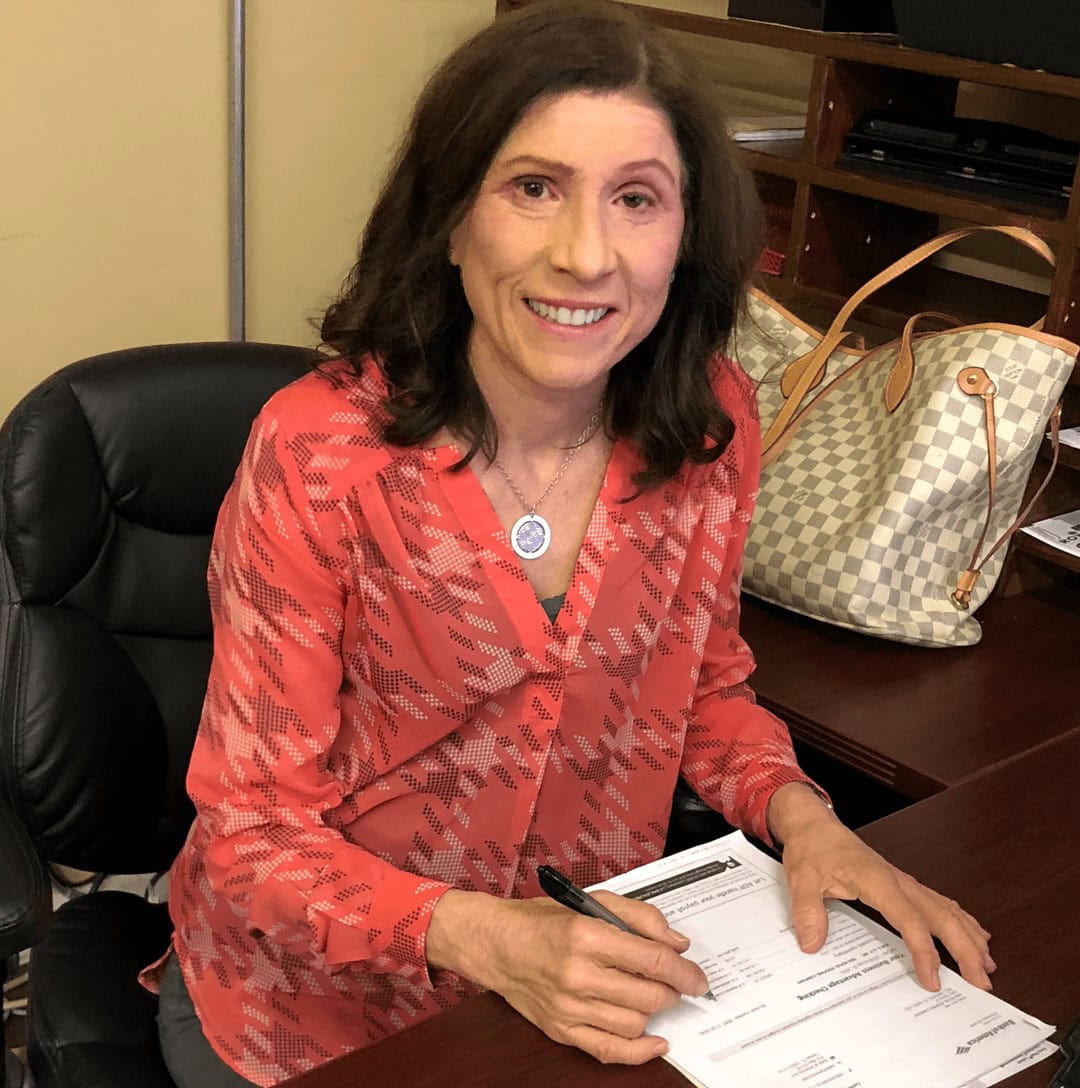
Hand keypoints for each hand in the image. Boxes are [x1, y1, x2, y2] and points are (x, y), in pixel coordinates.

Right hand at [426, 887, 709, 1063]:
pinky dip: (639, 1051)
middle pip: (649, 994)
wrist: (497, 945)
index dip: (685, 971)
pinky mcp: (562, 1030)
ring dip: (655, 1012)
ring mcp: (569, 1007)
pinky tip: (656, 1041)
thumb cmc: (543, 920)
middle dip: (674, 991)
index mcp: (587, 934)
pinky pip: (610, 1050)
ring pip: (635, 1023)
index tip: (698, 976)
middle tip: (679, 984)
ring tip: (654, 996)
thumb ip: (639, 917)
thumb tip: (677, 943)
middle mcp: (578, 974)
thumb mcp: (592, 902)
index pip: (653, 960)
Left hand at [768, 783, 995, 992]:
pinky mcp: (901, 883)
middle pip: (941, 916)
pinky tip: (974, 933)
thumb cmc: (812, 848)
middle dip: (966, 949)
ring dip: (969, 936)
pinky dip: (960, 920)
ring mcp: (903, 881)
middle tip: (983, 982)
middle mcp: (898, 880)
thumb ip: (807, 911)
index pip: (910, 919)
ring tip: (988, 965)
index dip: (924, 951)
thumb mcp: (801, 879)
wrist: (814, 824)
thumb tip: (812, 944)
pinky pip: (938, 902)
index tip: (932, 980)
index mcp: (877, 880)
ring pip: (946, 909)